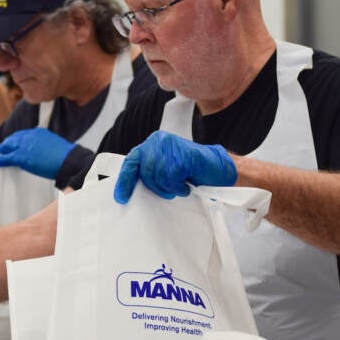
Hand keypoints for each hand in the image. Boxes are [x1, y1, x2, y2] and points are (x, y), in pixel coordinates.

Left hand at [0, 128, 75, 179]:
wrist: (70, 162)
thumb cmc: (66, 158)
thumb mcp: (53, 147)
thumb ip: (43, 148)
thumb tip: (37, 156)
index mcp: (38, 132)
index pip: (21, 135)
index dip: (14, 142)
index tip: (9, 146)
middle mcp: (30, 136)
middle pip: (12, 139)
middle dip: (5, 146)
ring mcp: (25, 146)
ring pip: (7, 148)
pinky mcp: (22, 157)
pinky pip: (5, 158)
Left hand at [113, 130, 236, 203]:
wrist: (218, 168)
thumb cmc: (191, 170)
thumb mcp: (165, 169)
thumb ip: (149, 171)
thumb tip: (130, 188)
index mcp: (152, 144)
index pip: (131, 162)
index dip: (125, 181)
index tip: (121, 197)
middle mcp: (158, 141)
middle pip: (145, 172)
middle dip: (156, 186)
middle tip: (170, 189)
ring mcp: (170, 146)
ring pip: (158, 176)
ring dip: (170, 186)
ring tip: (181, 184)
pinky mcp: (181, 155)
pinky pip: (172, 178)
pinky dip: (180, 186)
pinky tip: (188, 182)